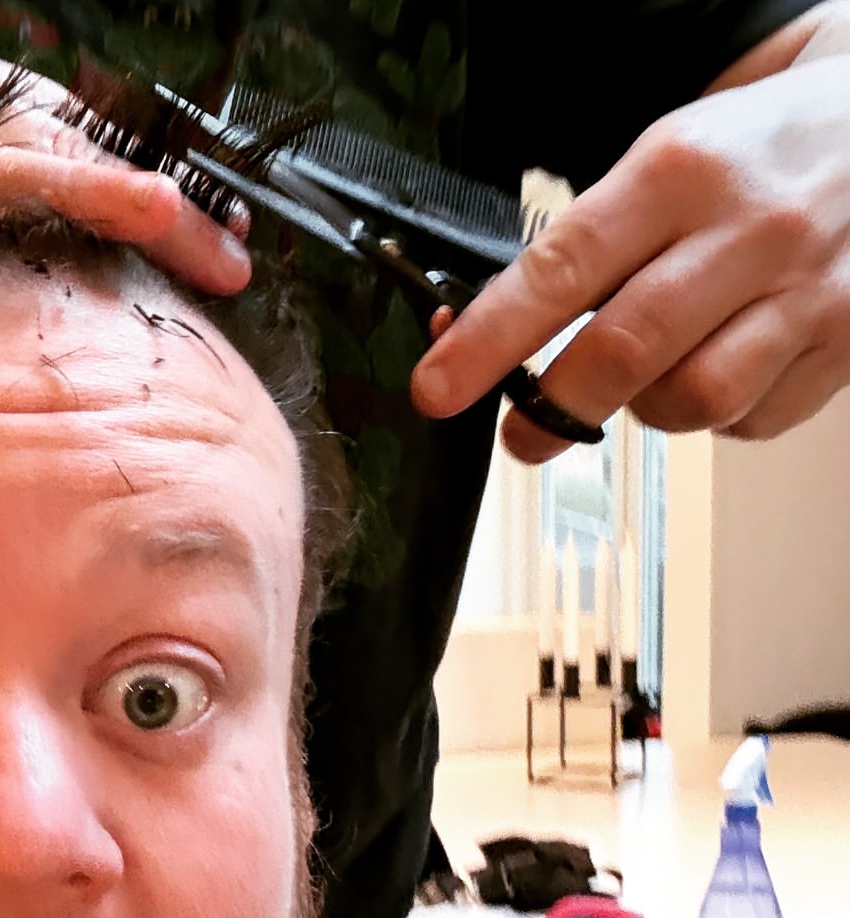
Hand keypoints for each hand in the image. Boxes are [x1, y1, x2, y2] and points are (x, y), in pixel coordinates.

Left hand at [410, 48, 849, 460]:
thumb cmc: (754, 154)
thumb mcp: (662, 165)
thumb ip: (580, 249)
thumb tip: (472, 333)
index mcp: (679, 172)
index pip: (562, 268)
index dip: (488, 340)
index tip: (435, 388)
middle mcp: (748, 232)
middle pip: (625, 351)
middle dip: (552, 408)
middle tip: (519, 434)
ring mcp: (807, 293)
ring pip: (692, 400)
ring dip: (646, 409)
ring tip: (646, 378)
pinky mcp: (848, 345)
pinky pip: (752, 420)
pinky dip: (717, 417)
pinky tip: (720, 369)